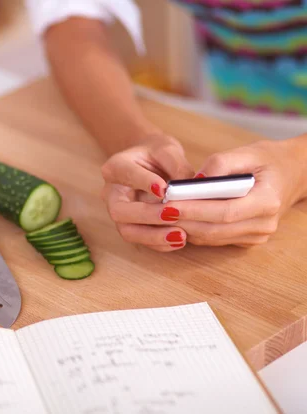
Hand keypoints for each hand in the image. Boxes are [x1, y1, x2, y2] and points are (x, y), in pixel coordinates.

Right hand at [102, 134, 194, 251]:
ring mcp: (118, 212)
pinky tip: (180, 240)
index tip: (164, 189)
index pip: (127, 174)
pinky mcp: (130, 226)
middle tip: (174, 214)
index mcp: (116, 167)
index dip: (144, 183)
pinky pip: (140, 241)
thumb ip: (177, 165)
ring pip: (127, 231)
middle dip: (147, 215)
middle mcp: (112, 192)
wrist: (149, 163)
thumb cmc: (157, 154)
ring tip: (181, 236)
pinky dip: (160, 243)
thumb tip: (190, 188)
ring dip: (153, 236)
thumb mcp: (167, 150)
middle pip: (120, 210)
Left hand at [169, 139, 306, 246]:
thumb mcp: (248, 151)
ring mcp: (257, 235)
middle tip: (156, 210)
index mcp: (267, 201)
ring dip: (185, 228)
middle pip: (215, 228)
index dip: (194, 209)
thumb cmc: (268, 159)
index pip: (225, 211)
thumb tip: (195, 179)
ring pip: (212, 237)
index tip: (168, 203)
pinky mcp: (247, 239)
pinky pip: (215, 238)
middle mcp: (264, 224)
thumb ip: (221, 163)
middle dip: (183, 220)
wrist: (292, 174)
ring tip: (160, 214)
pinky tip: (177, 219)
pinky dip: (195, 230)